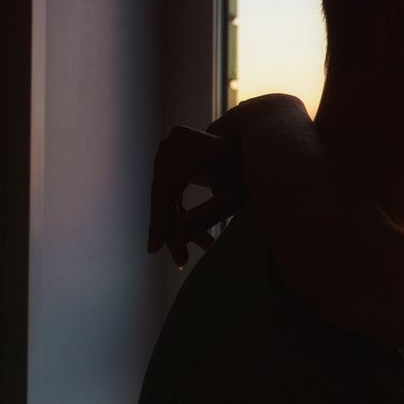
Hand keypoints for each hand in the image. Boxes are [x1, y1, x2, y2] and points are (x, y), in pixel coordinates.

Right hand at [147, 124, 245, 267]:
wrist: (249, 145)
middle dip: (170, 229)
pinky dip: (177, 214)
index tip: (154, 249)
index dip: (160, 221)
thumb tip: (177, 239)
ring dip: (176, 225)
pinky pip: (168, 191)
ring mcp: (169, 149)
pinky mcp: (169, 160)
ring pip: (164, 196)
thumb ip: (206, 216)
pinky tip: (191, 239)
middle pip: (163, 194)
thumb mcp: (233, 195)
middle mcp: (174, 143)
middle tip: (181, 261)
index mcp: (192, 146)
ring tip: (189, 255)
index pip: (167, 189)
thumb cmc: (247, 169)